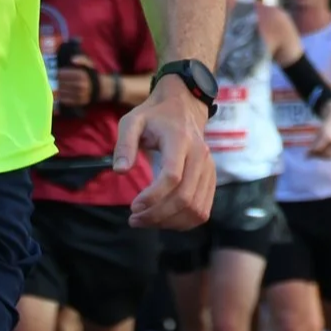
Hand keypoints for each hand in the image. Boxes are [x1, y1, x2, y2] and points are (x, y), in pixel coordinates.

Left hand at [54, 63, 96, 110]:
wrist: (101, 88)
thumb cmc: (91, 74)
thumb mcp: (89, 64)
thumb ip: (81, 59)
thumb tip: (72, 60)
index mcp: (81, 75)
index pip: (62, 74)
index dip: (57, 73)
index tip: (55, 73)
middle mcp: (81, 85)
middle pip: (61, 83)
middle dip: (56, 81)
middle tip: (54, 80)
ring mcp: (80, 94)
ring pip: (62, 92)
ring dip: (57, 89)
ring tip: (56, 87)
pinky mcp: (79, 102)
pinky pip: (66, 100)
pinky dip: (61, 97)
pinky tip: (60, 94)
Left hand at [120, 79, 215, 229]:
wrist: (184, 108)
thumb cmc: (154, 116)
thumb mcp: (132, 121)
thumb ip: (124, 144)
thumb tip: (120, 171)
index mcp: (181, 141)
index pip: (172, 177)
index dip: (153, 196)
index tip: (133, 207)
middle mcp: (200, 157)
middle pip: (185, 197)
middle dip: (157, 214)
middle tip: (133, 220)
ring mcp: (209, 169)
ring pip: (196, 208)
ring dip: (169, 222)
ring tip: (145, 221)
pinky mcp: (210, 179)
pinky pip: (203, 209)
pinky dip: (183, 222)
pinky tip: (162, 220)